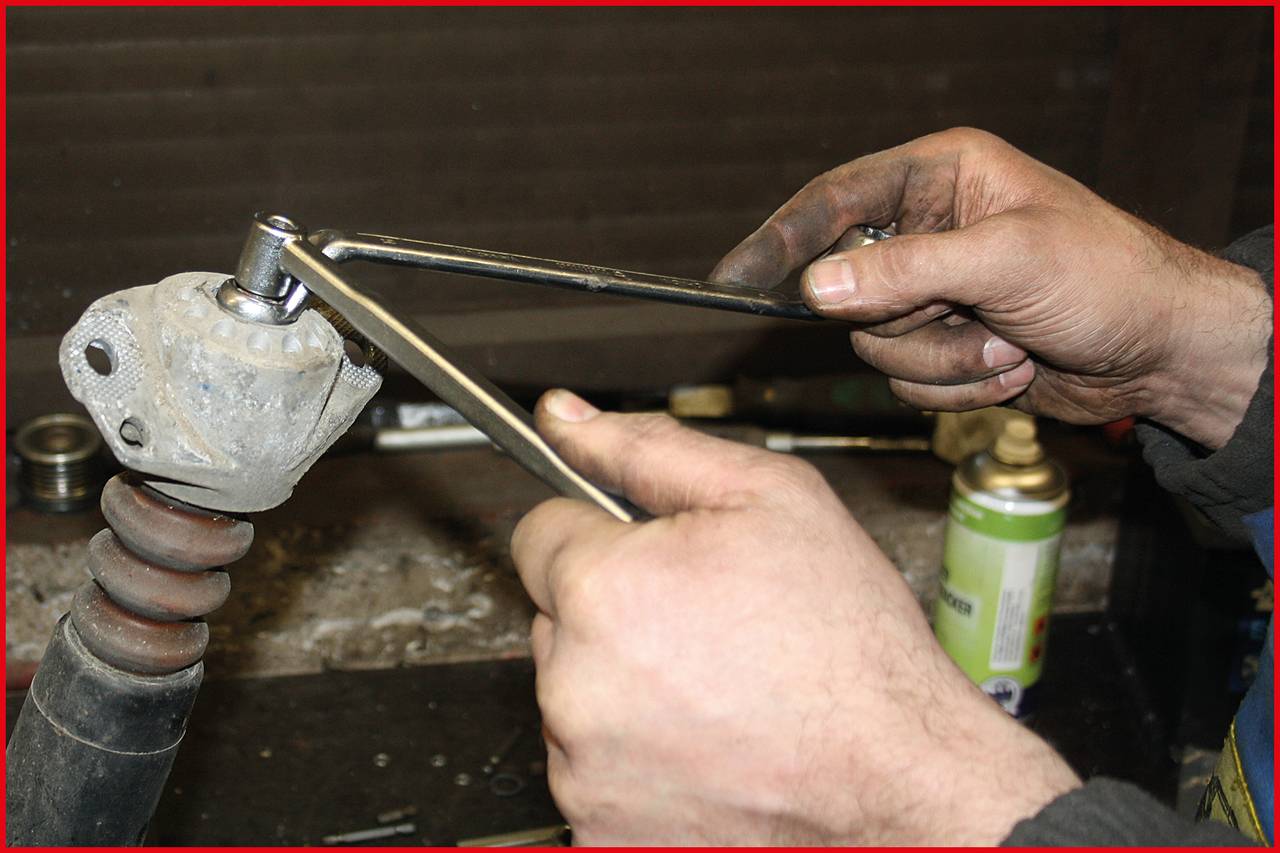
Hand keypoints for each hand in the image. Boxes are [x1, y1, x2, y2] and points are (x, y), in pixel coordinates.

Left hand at [511, 389, 1079, 844]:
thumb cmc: (849, 651)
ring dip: (625, 688)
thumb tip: (563, 416)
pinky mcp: (600, 828)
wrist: (901, 781)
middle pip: (558, 618)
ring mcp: (584, 768)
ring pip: (575, 695)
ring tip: (717, 691)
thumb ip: (647, 449)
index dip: (603, 536)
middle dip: (617, 612)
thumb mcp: (769, 498)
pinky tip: (707, 745)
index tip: (651, 560)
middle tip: (706, 626)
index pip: (541, 534)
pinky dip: (636, 758)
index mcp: (604, 589)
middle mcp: (575, 685)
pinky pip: (594, 769)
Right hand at [711, 128, 1270, 449]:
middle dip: (910, 321)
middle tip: (968, 316)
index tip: (731, 279)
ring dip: (945, 360)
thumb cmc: (1106, 276)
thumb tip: (816, 285)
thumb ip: (904, 270)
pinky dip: (959, 385)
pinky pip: (908, 380)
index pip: (835, 201)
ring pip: (876, 345)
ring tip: (1009, 344)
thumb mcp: (1005, 260)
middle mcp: (928, 232)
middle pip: (849, 289)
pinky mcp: (946, 344)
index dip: (780, 238)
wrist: (1163, 351)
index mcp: (940, 179)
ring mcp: (935, 293)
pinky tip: (1014, 365)